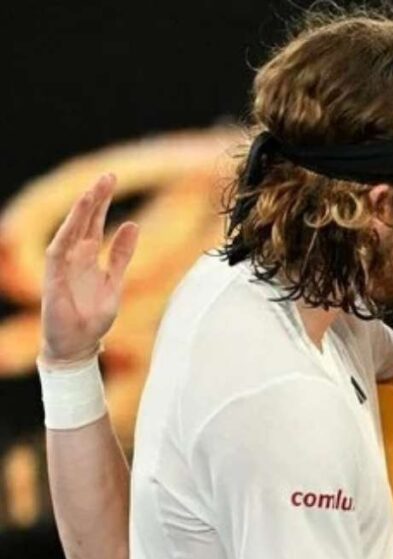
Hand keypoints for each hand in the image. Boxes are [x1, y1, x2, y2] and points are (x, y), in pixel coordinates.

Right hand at [40, 174, 137, 365]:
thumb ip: (121, 254)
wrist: (79, 344)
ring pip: (71, 231)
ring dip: (81, 212)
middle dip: (95, 198)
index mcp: (89, 257)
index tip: (111, 179)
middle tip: (108, 175)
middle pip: (84, 221)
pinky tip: (76, 222)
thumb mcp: (115, 281)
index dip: (103, 201)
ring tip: (93, 191)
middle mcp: (75, 256)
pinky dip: (67, 237)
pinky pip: (58, 253)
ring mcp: (63, 266)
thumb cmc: (94, 316)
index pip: (95, 222)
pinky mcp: (54, 279)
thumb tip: (133, 225)